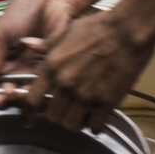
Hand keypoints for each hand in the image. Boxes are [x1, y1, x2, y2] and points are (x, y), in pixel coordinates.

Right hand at [0, 0, 82, 92]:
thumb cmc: (23, 12)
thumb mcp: (1, 35)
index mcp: (5, 62)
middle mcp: (21, 70)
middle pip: (8, 94)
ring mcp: (37, 72)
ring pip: (24, 96)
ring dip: (14, 100)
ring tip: (8, 93)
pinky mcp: (54, 71)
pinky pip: (45, 89)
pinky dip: (34, 93)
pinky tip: (28, 92)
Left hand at [22, 10, 154, 131]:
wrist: (128, 30)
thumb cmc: (98, 27)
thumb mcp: (65, 31)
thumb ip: (45, 44)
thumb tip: (27, 44)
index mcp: (52, 66)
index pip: (31, 100)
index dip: (30, 111)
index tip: (34, 114)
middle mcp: (65, 83)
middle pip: (51, 117)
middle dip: (57, 115)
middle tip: (66, 109)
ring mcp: (86, 94)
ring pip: (71, 125)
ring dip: (75, 122)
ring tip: (82, 114)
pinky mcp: (107, 101)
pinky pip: (94, 126)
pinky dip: (95, 124)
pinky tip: (98, 116)